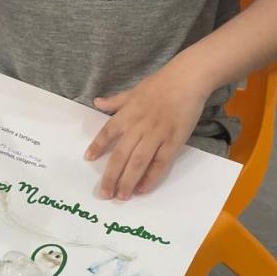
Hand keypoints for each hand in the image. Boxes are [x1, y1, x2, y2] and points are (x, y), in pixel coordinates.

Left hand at [85, 63, 207, 199]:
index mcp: (128, 114)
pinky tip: (142, 189)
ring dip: (128, 181)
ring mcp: (157, 135)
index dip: (98, 146)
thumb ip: (115, 101)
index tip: (88, 159)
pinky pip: (160, 163)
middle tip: (104, 193)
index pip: (107, 132)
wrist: (188, 79)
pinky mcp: (174, 141)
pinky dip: (151, 177)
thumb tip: (96, 102)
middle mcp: (139, 126)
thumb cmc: (161, 84)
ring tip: (121, 196)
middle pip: (121, 154)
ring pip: (138, 162)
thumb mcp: (134, 91)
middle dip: (111, 176)